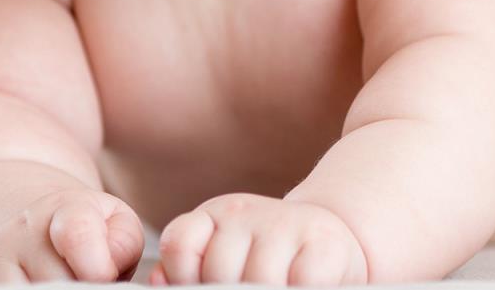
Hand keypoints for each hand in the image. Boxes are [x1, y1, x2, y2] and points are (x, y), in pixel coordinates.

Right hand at [0, 187, 144, 283]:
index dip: (97, 267)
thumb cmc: (85, 233)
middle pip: (56, 286)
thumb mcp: (114, 224)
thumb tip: (104, 270)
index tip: (103, 277)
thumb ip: (123, 242)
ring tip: (61, 289)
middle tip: (81, 286)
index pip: (77, 234)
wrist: (30, 227)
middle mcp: (19, 227)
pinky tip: (32, 289)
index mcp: (63, 209)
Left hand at [152, 194, 367, 285]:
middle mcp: (246, 212)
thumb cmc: (273, 260)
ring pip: (259, 282)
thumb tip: (160, 283)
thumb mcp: (225, 257)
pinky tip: (299, 289)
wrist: (334, 239)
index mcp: (215, 215)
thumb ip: (187, 271)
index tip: (201, 288)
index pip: (180, 245)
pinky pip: (300, 285)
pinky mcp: (324, 246)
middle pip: (219, 273)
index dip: (184, 277)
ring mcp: (286, 225)